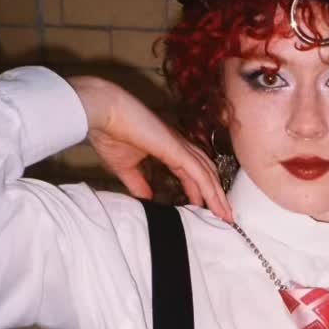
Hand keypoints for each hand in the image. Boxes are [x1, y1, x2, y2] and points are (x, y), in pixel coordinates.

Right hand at [67, 76, 232, 221]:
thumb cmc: (109, 132)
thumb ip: (138, 183)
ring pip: (207, 174)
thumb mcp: (125, 167)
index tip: (205, 209)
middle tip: (225, 216)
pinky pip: (199, 173)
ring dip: (217, 196)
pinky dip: (210, 190)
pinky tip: (216, 205)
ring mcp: (179, 146)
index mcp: (168, 148)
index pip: (191, 173)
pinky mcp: (177, 149)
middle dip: (216, 195)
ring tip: (226, 216)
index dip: (200, 191)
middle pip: (205, 173)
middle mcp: (178, 146)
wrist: (103, 112)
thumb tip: (147, 199)